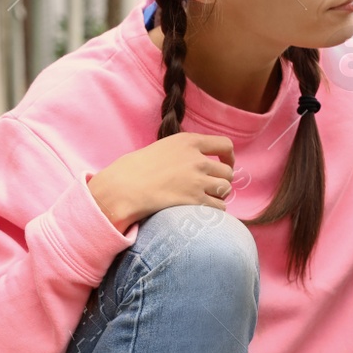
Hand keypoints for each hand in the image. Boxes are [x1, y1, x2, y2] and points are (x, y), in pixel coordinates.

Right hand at [88, 132, 234, 232]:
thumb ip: (185, 151)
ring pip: (225, 189)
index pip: (225, 145)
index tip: (226, 164)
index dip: (229, 157)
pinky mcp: (195, 202)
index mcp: (188, 141)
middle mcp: (197, 160)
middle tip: (210, 188)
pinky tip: (201, 211)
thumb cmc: (135, 170)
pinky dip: (213, 210)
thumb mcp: (163, 148)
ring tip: (206, 200)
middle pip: (227, 172)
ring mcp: (197, 181)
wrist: (123, 188)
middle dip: (222, 180)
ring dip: (218, 196)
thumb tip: (205, 162)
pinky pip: (218, 207)